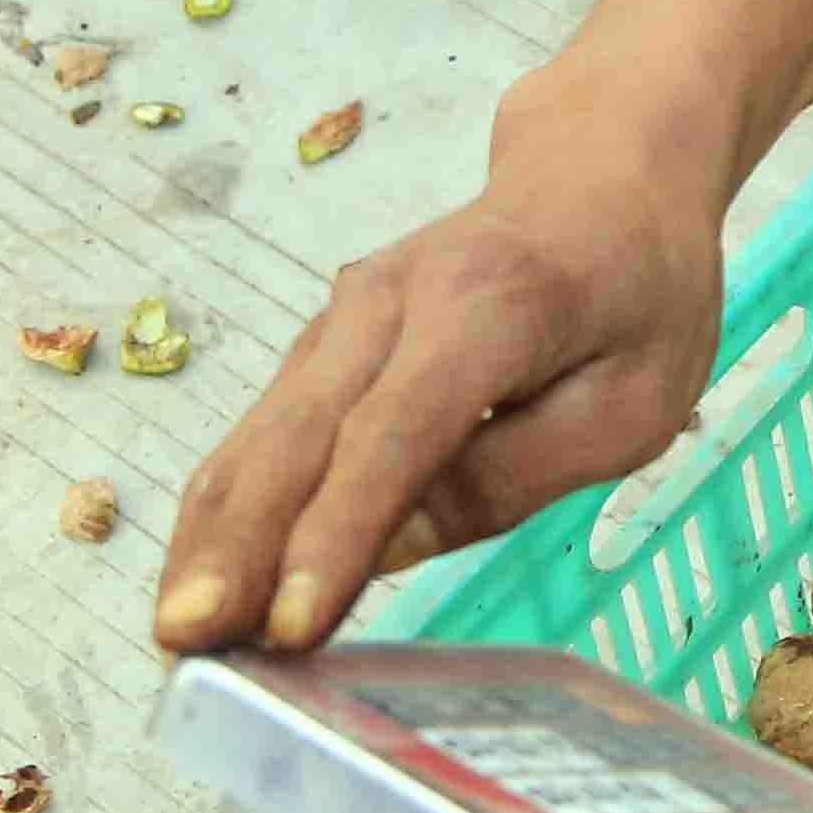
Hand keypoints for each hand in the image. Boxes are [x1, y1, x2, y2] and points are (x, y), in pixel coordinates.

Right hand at [151, 130, 728, 654]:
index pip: (396, 433)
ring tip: (175, 636)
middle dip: (238, 547)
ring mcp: (344, 313)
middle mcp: (393, 299)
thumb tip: (384, 552)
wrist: (599, 168)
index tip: (290, 625)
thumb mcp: (630, 403)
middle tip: (188, 644)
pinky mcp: (325, 341)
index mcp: (492, 306)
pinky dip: (227, 505)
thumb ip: (511, 476)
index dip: (337, 534)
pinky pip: (266, 430)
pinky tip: (198, 578)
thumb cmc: (637, 294)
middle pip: (301, 436)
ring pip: (262, 434)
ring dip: (210, 536)